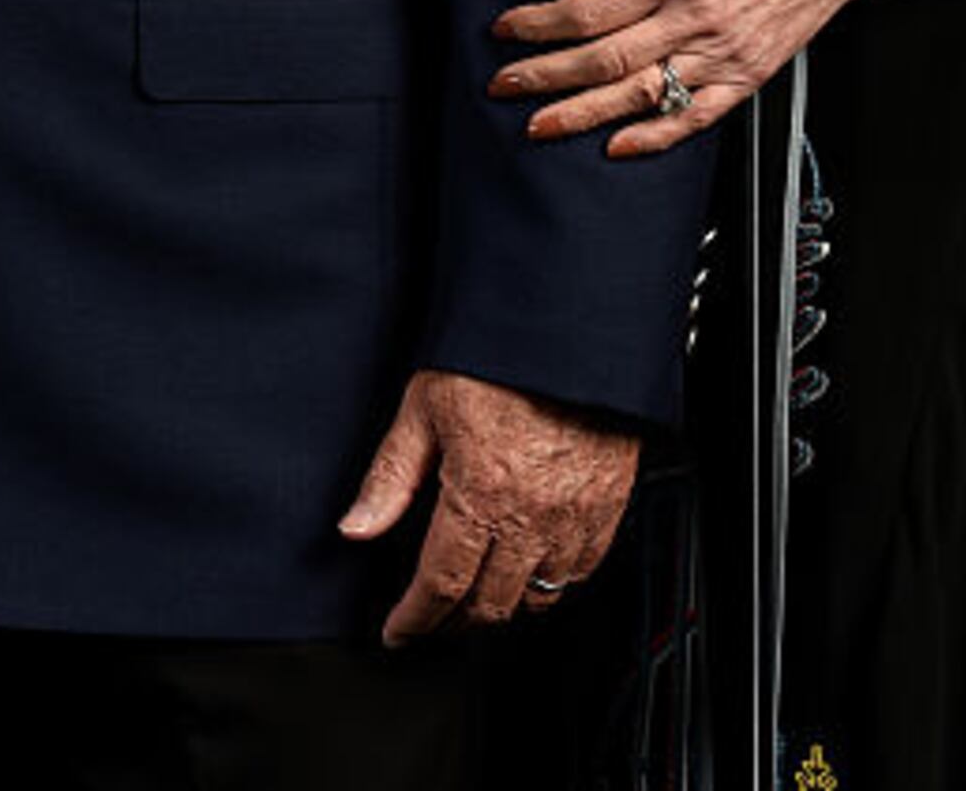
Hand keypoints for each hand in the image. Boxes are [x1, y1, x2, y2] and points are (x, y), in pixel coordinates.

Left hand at [337, 368, 636, 641]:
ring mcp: (577, 516)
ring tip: (474, 606)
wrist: (570, 334)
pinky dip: (553, 587)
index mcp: (482, 495)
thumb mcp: (425, 407)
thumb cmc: (499, 359)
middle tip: (430, 623)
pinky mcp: (609, 507)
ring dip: (503, 610)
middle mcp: (533, 516)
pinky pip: (583, 572)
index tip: (398, 631)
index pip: (443, 584)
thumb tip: (356, 525)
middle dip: (454, 623)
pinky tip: (531, 578)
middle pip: (491, 603)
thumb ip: (391, 475)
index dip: (416, 618)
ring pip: (540, 597)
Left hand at [489, 0, 884, 155]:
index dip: (540, 25)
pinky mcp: (751, 73)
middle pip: (607, 61)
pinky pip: (697, 116)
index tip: (504, 30)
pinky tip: (618, 144)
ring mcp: (726, 52)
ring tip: (540, 126)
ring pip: (644, 96)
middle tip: (502, 87)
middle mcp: (699, 19)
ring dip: (586, 115)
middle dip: (547, 78)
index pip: (590, 11)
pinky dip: (655, 136)